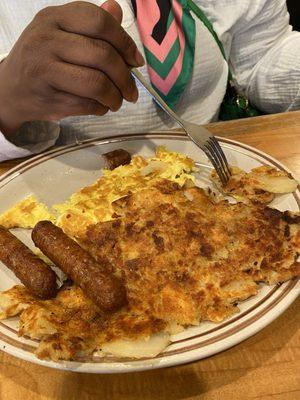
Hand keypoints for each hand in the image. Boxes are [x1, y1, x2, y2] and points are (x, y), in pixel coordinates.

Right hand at [0, 1, 143, 137]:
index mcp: (53, 18)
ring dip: (116, 96)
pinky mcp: (48, 97)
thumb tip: (117, 10)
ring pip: (97, 83)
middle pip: (102, 55)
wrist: (10, 89)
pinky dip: (102, 108)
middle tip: (132, 90)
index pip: (99, 22)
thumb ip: (89, 24)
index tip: (135, 60)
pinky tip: (101, 106)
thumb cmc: (43, 60)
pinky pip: (88, 104)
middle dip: (125, 77)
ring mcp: (45, 69)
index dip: (125, 42)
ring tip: (118, 101)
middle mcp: (46, 40)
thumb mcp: (60, 33)